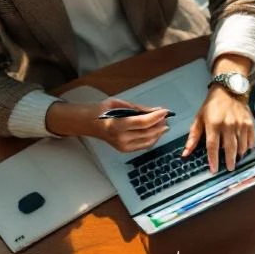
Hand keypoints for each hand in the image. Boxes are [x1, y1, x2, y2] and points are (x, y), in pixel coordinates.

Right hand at [46, 97, 170, 152]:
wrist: (88, 124)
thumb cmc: (100, 111)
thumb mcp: (117, 103)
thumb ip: (137, 108)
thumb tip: (154, 110)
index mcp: (116, 125)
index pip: (142, 123)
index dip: (156, 117)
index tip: (165, 111)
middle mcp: (120, 138)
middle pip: (148, 133)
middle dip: (160, 124)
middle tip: (166, 116)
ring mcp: (123, 146)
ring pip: (148, 141)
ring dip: (158, 132)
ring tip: (163, 123)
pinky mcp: (125, 150)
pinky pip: (143, 145)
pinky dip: (152, 139)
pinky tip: (156, 131)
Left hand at [184, 87, 254, 172]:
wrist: (229, 90)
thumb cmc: (212, 105)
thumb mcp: (199, 118)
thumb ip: (193, 137)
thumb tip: (185, 153)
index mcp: (213, 124)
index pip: (213, 146)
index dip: (213, 159)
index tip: (214, 169)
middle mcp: (228, 125)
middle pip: (229, 149)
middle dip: (229, 161)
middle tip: (229, 169)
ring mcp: (240, 124)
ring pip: (241, 146)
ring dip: (239, 155)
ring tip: (236, 159)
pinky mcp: (249, 123)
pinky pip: (250, 140)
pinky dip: (247, 147)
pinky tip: (244, 150)